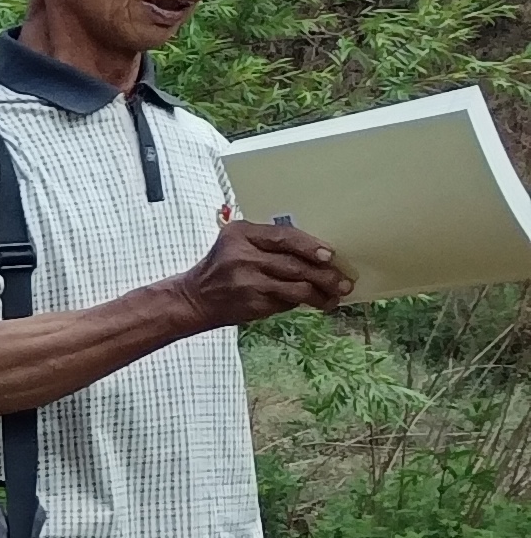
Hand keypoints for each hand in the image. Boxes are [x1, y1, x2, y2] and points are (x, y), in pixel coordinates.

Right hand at [175, 218, 354, 330]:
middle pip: (294, 264)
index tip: (330, 256)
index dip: (310, 246)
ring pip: (295, 287)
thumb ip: (268, 244)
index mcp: (240, 234)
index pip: (284, 236)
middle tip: (343, 282)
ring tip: (334, 297)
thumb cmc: (222, 269)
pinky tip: (312, 303)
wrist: (193, 299)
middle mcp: (242, 256)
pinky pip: (285, 302)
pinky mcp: (250, 303)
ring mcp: (246, 281)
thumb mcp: (237, 245)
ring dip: (320, 293)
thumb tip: (317, 254)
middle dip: (324, 274)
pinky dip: (300, 303)